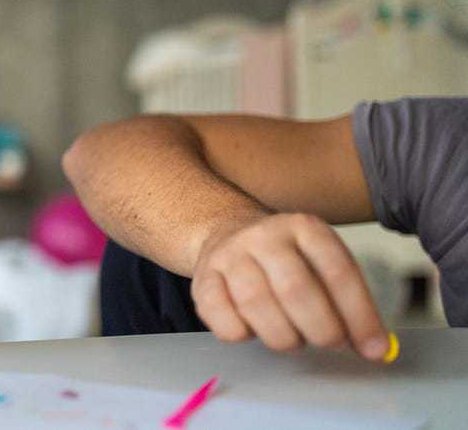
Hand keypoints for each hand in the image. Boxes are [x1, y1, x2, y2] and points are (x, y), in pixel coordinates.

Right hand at [191, 212, 389, 360]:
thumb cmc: (287, 261)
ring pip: (256, 304)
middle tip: (329, 343)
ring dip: (283, 336)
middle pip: (295, 288)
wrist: (227, 233)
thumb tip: (375, 349)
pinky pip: (222, 319)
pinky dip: (243, 335)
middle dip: (321, 329)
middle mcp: (264, 236)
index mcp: (304, 228)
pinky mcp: (202, 278)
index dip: (360, 315)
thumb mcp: (321, 264)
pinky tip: (254, 330)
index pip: (338, 272)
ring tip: (293, 338)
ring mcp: (229, 255)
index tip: (374, 348)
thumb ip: (348, 302)